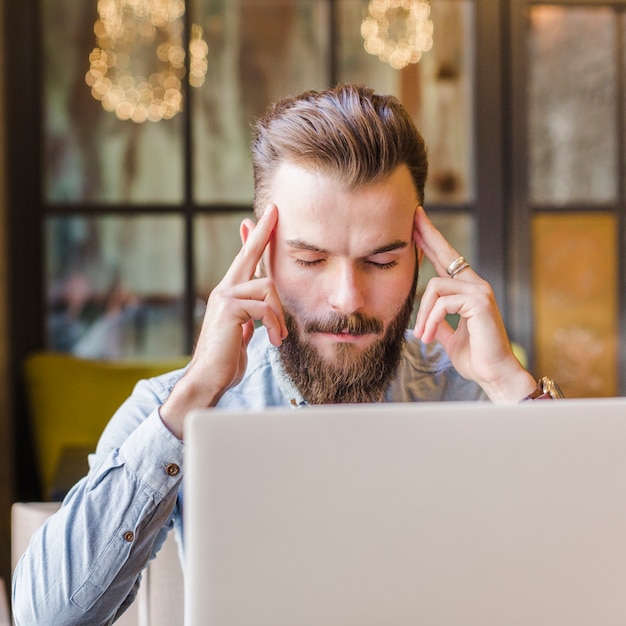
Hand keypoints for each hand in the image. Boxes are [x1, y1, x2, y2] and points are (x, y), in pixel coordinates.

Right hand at [160, 205, 286, 437]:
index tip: (257, 218)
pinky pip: (264, 307)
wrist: (208, 379)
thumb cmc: (225, 359)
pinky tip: (275, 340)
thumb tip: (258, 314)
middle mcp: (224, 290)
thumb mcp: (241, 333)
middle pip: (247, 255)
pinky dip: (275, 324)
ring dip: (279, 314)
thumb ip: (248, 318)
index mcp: (229, 294)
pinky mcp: (229, 309)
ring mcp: (224, 297)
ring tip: (279, 336)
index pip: (242, 261)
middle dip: (263, 233)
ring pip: (267, 287)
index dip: (251, 239)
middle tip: (275, 211)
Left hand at [412, 206, 535, 401]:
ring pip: (435, 287)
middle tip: (413, 217)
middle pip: (446, 253)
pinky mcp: (479, 302)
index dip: (431, 241)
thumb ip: (440, 323)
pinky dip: (431, 321)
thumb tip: (426, 320)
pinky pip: (442, 303)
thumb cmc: (475, 357)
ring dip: (423, 315)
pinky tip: (429, 337)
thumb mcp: (451, 336)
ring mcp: (479, 291)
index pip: (446, 260)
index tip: (417, 224)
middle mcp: (475, 285)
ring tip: (423, 336)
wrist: (494, 374)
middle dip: (427, 235)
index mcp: (467, 291)